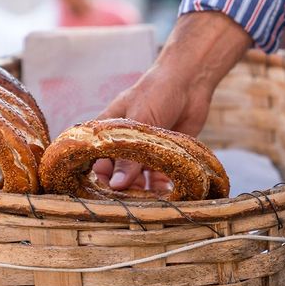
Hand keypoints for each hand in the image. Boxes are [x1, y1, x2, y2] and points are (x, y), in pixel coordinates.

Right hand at [93, 11, 252, 189]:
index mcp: (108, 131)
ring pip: (136, 180)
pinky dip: (160, 188)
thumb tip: (116, 185)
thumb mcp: (139, 121)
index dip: (98, 175)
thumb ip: (128, 155)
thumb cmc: (157, 92)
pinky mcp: (163, 157)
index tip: (105, 191)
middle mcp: (123, 144)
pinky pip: (158, 178)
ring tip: (147, 203)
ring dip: (141, 192)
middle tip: (130, 202)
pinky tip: (165, 194)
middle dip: (120, 189)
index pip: (94, 158)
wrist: (191, 82)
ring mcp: (143, 152)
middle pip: (115, 173)